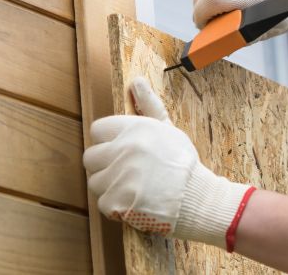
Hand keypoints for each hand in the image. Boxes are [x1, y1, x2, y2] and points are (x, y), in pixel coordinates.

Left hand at [83, 77, 253, 249]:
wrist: (196, 196)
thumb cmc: (182, 162)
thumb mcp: (167, 129)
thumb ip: (148, 105)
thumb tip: (137, 81)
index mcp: (134, 128)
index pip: (97, 129)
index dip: (107, 141)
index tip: (120, 150)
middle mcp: (124, 149)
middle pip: (91, 157)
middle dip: (105, 165)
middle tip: (127, 171)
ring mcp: (118, 176)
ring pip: (95, 181)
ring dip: (110, 186)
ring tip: (133, 187)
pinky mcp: (116, 201)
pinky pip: (103, 202)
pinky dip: (116, 206)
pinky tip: (135, 201)